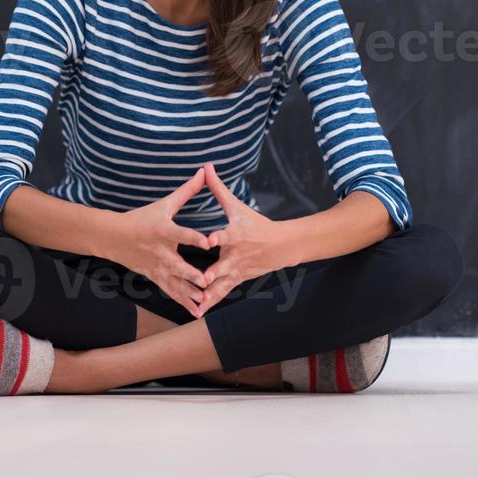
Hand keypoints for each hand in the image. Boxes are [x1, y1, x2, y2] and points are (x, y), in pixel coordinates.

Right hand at [109, 167, 212, 317]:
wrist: (114, 237)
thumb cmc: (142, 218)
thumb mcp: (164, 204)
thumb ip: (186, 191)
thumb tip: (203, 172)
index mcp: (164, 231)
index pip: (181, 234)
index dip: (195, 238)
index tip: (209, 242)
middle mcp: (160, 251)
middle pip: (177, 265)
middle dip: (192, 275)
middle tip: (207, 281)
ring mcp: (156, 267)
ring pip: (175, 283)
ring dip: (189, 293)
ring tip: (204, 302)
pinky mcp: (155, 277)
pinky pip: (170, 291)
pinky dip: (183, 301)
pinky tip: (196, 310)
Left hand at [195, 162, 286, 317]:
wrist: (281, 246)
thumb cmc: (256, 223)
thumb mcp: (237, 205)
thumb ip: (218, 188)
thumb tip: (206, 167)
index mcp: (235, 235)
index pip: (225, 235)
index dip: (217, 237)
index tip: (208, 241)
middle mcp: (236, 255)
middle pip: (222, 265)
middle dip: (212, 273)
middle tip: (201, 280)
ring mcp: (237, 270)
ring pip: (221, 284)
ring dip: (209, 294)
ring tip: (196, 304)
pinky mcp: (237, 280)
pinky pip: (222, 292)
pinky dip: (211, 302)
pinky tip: (197, 311)